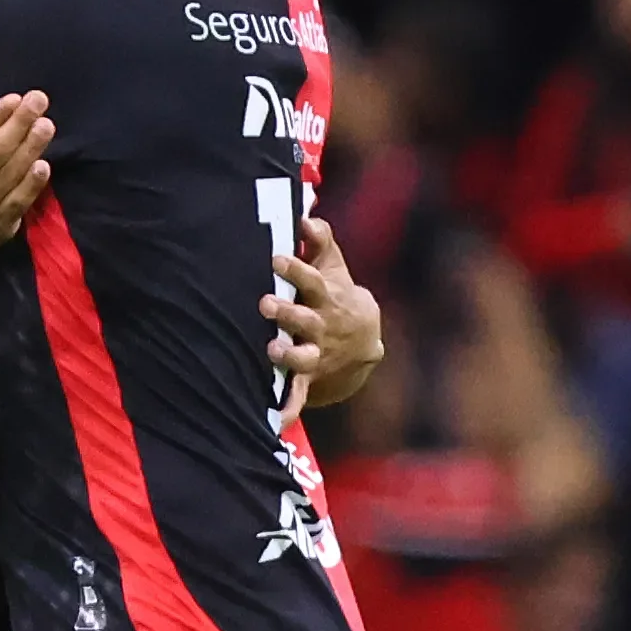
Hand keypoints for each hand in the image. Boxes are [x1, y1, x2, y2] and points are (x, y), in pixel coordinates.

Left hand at [264, 215, 381, 397]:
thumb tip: (306, 209)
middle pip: (304, 319)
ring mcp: (315, 353)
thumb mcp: (333, 265)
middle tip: (265, 302)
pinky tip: (274, 421)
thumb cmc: (337, 292)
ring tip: (271, 350)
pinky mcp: (308, 377)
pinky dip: (287, 409)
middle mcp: (321, 326)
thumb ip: (320, 238)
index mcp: (325, 296)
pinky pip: (297, 395)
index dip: (296, 268)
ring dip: (288, 356)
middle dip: (287, 312)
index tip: (276, 257)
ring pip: (302, 357)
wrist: (364, 339)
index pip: (311, 279)